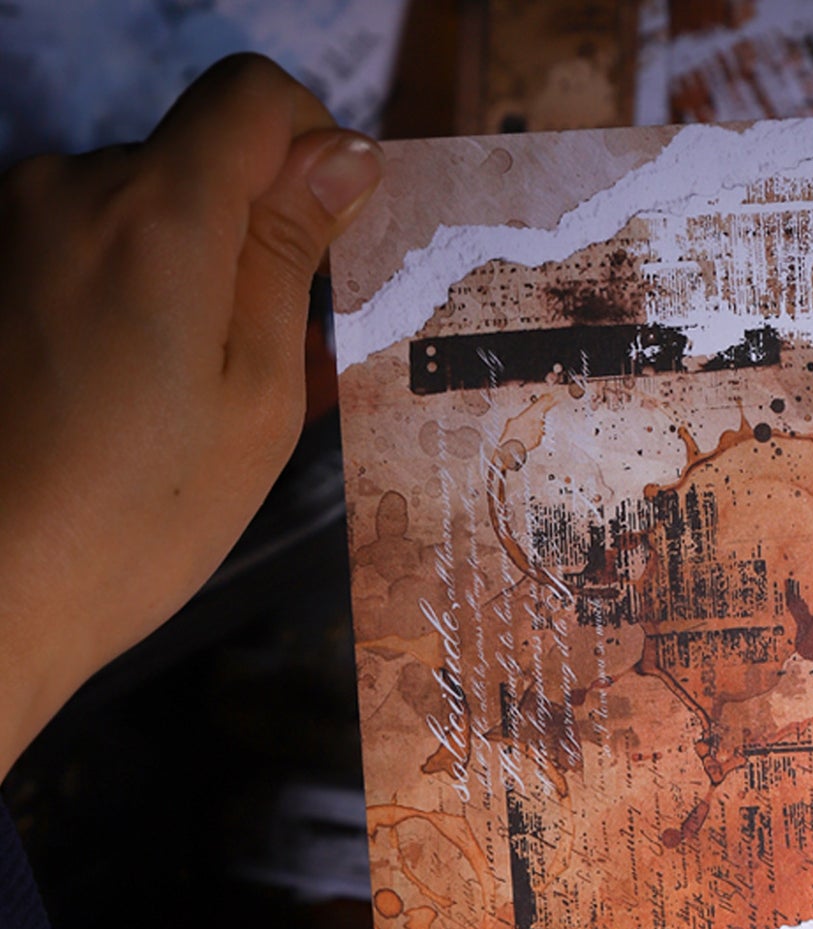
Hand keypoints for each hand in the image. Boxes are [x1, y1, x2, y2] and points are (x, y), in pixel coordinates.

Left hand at [0, 53, 382, 776]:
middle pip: (196, 154)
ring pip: (142, 201)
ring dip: (189, 264)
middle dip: (251, 228)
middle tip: (273, 352)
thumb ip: (292, 256)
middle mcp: (68, 187)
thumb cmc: (147, 515)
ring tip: (193, 384)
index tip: (332, 229)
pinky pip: (88, 238)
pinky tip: (133, 381)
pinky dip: (131, 284)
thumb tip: (343, 155)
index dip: (312, 143)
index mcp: (157, 215)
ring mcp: (11, 220)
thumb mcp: (259, 394)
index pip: (253, 95)